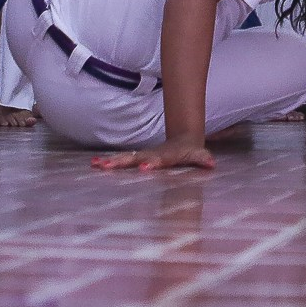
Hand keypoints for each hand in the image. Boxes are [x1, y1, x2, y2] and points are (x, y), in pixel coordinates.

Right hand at [92, 135, 215, 171]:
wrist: (183, 139)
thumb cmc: (191, 151)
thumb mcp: (199, 155)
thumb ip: (203, 159)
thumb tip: (211, 163)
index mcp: (166, 155)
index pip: (158, 160)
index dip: (152, 163)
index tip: (144, 167)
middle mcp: (151, 154)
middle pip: (135, 158)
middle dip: (122, 162)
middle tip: (108, 166)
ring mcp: (142, 155)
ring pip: (125, 158)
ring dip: (111, 162)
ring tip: (96, 165)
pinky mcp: (137, 158)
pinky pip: (122, 161)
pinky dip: (108, 162)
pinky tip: (94, 165)